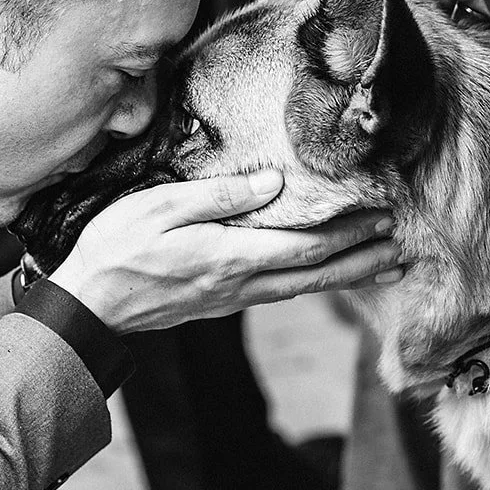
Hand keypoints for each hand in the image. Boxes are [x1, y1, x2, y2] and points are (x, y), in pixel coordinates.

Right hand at [47, 168, 400, 334]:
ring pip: (301, 289)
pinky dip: (312, 284)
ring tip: (380, 266)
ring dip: (345, 277)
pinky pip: (279, 293)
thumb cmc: (116, 249)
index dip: (348, 234)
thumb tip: (273, 183)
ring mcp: (231, 299)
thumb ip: (219, 196)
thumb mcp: (161, 207)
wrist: (89, 306)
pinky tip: (321, 276)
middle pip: (315, 276)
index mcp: (230, 257)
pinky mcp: (220, 303)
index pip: (305, 246)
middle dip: (361, 260)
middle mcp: (240, 284)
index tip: (381, 216)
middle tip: (400, 247)